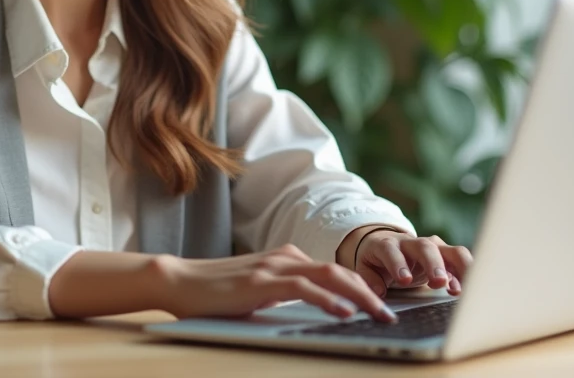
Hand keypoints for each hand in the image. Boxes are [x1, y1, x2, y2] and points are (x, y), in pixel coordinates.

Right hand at [154, 245, 396, 321]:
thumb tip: (318, 314)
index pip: (336, 272)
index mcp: (287, 260)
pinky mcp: (260, 282)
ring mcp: (273, 268)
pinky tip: (343, 312)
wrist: (180, 281)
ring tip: (380, 315)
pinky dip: (327, 299)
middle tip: (393, 316)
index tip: (384, 308)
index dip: (364, 289)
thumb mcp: (260, 294)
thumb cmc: (217, 293)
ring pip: (328, 276)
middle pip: (340, 271)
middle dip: (372, 293)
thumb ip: (286, 297)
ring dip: (360, 296)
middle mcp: (285, 258)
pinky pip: (302, 289)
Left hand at [352, 230, 472, 298]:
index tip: (404, 280)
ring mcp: (432, 247)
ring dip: (459, 268)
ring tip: (460, 289)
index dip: (398, 264)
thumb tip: (378, 292)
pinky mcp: (446, 255)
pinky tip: (466, 290)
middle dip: (433, 264)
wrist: (387, 245)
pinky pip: (461, 261)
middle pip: (425, 247)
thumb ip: (369, 279)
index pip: (392, 251)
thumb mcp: (366, 268)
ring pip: (451, 251)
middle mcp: (412, 243)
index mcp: (387, 245)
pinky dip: (466, 275)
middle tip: (438, 283)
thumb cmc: (377, 260)